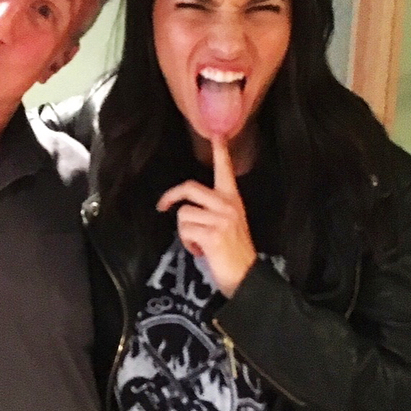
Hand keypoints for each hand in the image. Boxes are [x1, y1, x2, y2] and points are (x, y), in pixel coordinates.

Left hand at [157, 138, 257, 297]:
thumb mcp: (229, 224)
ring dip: (184, 233)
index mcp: (233, 200)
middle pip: (189, 187)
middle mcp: (228, 205)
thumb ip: (214, 209)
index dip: (220, 151)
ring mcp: (221, 219)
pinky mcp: (212, 234)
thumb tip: (185, 207)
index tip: (217, 132)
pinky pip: (185, 231)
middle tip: (163, 206)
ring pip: (183, 214)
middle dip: (171, 197)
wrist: (247, 277)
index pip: (225, 170)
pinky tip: (201, 252)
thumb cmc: (233, 253)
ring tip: (199, 243)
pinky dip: (188, 245)